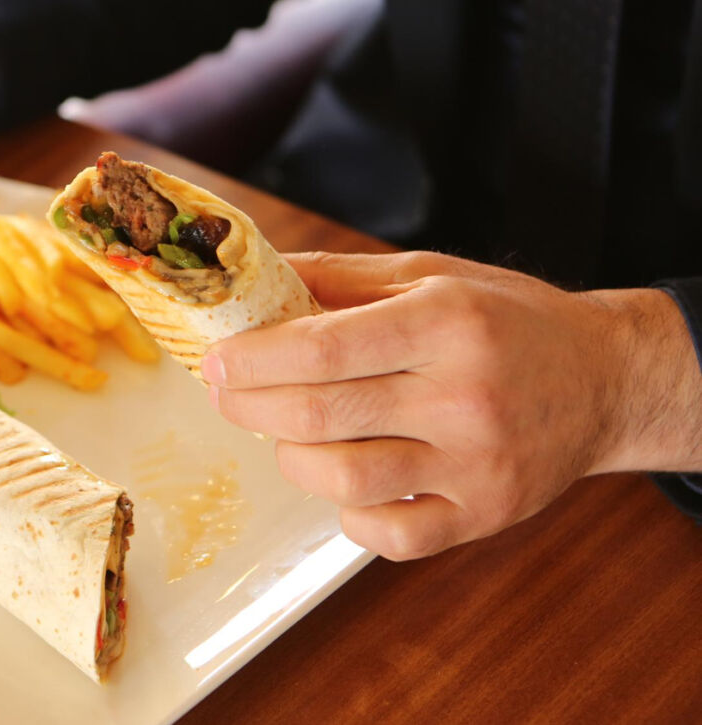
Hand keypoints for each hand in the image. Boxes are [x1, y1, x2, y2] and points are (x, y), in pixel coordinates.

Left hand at [201, 251, 701, 559]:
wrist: (606, 380)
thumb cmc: (508, 320)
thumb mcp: (431, 274)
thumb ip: (338, 279)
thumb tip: (250, 283)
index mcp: (446, 323)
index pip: (322, 349)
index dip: (252, 360)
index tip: (214, 361)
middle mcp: (463, 397)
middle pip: (317, 417)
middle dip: (248, 407)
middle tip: (226, 394)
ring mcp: (476, 465)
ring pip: (341, 480)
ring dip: (290, 457)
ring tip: (290, 433)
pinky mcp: (483, 515)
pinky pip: (385, 533)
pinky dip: (346, 512)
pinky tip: (348, 479)